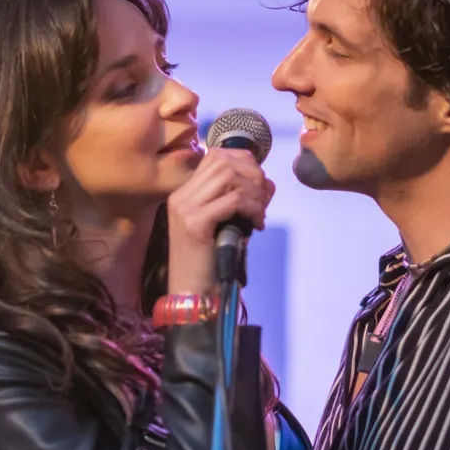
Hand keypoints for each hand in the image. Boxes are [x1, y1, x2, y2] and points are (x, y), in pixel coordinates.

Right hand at [166, 148, 274, 294]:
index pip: (215, 156)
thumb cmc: (210, 263)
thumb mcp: (229, 225)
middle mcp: (181, 196)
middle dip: (252, 175)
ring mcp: (185, 208)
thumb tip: (268, 182)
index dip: (244, 161)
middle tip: (263, 199)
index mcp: (184, 193)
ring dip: (253, 192)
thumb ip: (244, 201)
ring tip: (259, 213)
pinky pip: (232, 200)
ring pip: (229, 177)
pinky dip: (251, 208)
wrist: (192, 294)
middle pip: (223, 162)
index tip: (259, 183)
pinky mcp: (195, 223)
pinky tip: (257, 224)